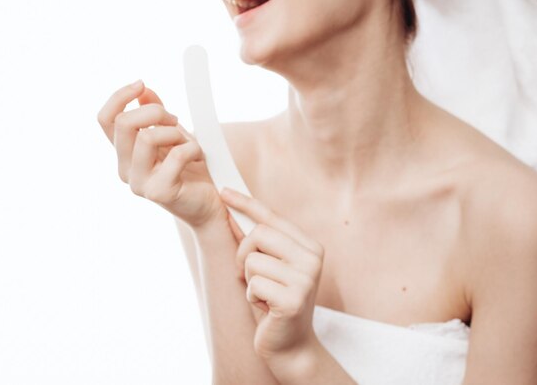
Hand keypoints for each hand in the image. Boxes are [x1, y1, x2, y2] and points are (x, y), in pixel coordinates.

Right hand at [97, 80, 227, 228]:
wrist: (209, 204)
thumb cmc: (190, 169)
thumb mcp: (172, 135)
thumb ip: (155, 115)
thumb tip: (143, 89)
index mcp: (124, 153)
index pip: (105, 119)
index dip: (119, 96)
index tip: (141, 84)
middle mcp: (125, 169)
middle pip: (124, 123)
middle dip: (155, 112)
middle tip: (176, 119)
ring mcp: (139, 183)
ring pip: (147, 138)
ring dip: (175, 132)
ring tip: (188, 143)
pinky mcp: (159, 192)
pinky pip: (176, 155)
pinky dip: (192, 148)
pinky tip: (198, 156)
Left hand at [219, 187, 324, 359]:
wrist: (291, 345)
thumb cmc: (275, 302)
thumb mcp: (269, 266)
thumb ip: (258, 241)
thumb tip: (231, 211)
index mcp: (310, 246)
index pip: (272, 217)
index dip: (245, 203)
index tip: (223, 191)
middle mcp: (313, 258)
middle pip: (258, 234)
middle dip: (243, 255)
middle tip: (250, 275)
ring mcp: (305, 279)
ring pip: (252, 260)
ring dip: (248, 280)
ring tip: (263, 293)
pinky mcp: (293, 300)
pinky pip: (253, 284)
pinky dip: (251, 296)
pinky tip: (265, 307)